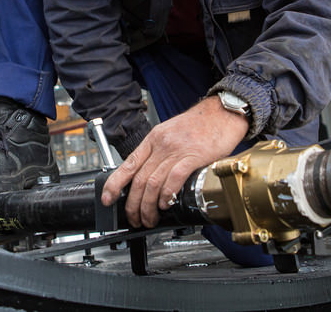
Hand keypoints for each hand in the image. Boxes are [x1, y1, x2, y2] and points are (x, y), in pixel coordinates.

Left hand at [100, 96, 248, 227]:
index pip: (127, 164)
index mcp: (153, 139)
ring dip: (148, 206)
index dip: (114, 185)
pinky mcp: (193, 156)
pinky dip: (166, 195)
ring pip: (152, 183)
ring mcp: (176, 150)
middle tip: (134, 218)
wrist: (223, 112)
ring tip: (149, 218)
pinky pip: (173, 179)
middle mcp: (161, 144)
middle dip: (132, 205)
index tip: (107, 199)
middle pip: (138, 179)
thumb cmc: (200, 125)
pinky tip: (165, 204)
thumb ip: (160, 153)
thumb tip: (150, 179)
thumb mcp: (171, 133)